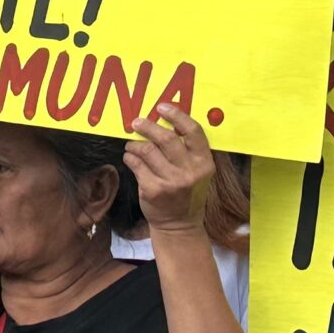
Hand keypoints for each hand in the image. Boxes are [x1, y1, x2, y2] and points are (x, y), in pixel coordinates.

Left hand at [123, 104, 212, 232]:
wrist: (180, 225)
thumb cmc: (187, 192)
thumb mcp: (198, 172)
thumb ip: (188, 150)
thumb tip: (166, 122)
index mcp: (204, 162)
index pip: (193, 131)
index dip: (176, 116)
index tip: (162, 107)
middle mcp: (189, 171)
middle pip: (166, 138)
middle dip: (148, 126)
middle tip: (137, 122)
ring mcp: (170, 181)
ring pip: (147, 150)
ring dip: (135, 144)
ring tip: (132, 144)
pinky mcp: (152, 189)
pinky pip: (136, 164)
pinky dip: (130, 157)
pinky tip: (130, 158)